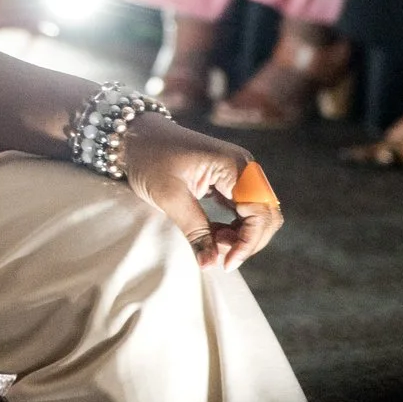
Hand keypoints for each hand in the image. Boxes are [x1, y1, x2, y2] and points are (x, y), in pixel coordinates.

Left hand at [118, 113, 281, 269]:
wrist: (136, 137)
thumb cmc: (150, 159)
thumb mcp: (169, 196)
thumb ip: (194, 230)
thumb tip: (211, 265)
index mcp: (234, 166)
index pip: (261, 212)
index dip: (248, 242)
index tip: (226, 263)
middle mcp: (244, 169)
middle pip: (266, 216)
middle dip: (246, 241)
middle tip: (216, 252)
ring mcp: (238, 175)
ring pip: (257, 216)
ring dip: (240, 237)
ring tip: (211, 241)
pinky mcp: (230, 182)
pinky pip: (244, 212)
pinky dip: (233, 229)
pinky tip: (213, 234)